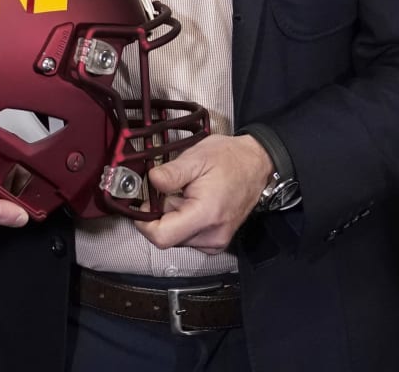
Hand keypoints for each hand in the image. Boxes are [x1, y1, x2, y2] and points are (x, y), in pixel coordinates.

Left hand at [134, 134, 271, 253]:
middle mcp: (212, 236)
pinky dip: (183, 221)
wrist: (257, 164)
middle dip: (160, 214)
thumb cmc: (230, 159)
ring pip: (176, 237)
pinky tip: (193, 202)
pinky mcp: (216, 241)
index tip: (141, 204)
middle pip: (167, 237)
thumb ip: (170, 173)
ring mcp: (216, 241)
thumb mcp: (196, 157)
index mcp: (206, 215)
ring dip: (172, 216)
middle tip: (169, 189)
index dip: (144, 223)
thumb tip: (150, 182)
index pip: (162, 237)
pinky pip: (188, 237)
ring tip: (186, 192)